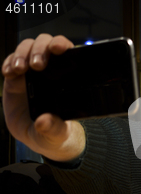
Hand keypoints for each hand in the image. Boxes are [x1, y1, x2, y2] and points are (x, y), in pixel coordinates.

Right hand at [2, 34, 85, 161]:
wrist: (40, 137)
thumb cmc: (55, 132)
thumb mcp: (57, 134)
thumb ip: (53, 128)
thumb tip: (44, 121)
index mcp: (67, 79)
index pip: (67, 52)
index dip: (62, 44)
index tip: (58, 49)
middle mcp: (50, 71)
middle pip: (45, 43)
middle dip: (39, 49)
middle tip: (36, 65)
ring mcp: (32, 73)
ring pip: (27, 48)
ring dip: (21, 53)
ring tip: (19, 70)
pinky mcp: (16, 78)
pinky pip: (10, 60)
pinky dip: (8, 62)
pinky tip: (9, 73)